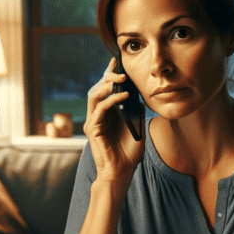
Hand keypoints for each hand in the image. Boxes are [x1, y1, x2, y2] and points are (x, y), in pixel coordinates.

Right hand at [84, 57, 145, 184]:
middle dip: (107, 77)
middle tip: (120, 71)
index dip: (109, 75)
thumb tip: (141, 97)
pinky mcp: (93, 129)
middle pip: (97, 88)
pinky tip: (123, 97)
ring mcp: (94, 121)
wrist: (122, 172)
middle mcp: (98, 115)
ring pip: (94, 95)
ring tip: (121, 81)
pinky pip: (100, 109)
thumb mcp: (138, 129)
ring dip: (107, 85)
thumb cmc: (129, 154)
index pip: (105, 89)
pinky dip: (111, 100)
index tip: (115, 61)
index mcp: (108, 113)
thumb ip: (137, 113)